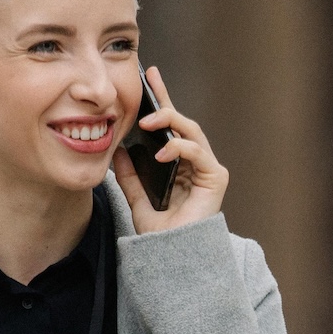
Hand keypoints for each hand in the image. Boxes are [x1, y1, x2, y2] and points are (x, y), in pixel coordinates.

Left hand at [112, 66, 227, 232]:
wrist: (174, 258)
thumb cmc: (161, 234)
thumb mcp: (137, 199)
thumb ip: (129, 176)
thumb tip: (117, 149)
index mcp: (179, 164)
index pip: (169, 127)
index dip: (161, 100)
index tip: (149, 75)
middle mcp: (195, 162)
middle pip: (181, 122)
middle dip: (165, 102)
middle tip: (147, 85)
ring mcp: (207, 168)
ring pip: (191, 131)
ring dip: (169, 122)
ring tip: (147, 121)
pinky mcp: (215, 177)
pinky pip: (198, 152)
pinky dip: (180, 148)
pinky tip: (162, 152)